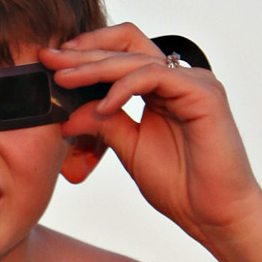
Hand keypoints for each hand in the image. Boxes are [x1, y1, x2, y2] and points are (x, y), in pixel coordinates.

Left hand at [43, 27, 261, 241]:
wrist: (213, 215)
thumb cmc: (180, 185)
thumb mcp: (128, 148)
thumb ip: (103, 124)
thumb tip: (66, 115)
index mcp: (160, 89)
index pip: (119, 55)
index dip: (84, 54)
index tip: (49, 61)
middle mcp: (178, 79)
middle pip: (126, 47)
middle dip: (83, 53)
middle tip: (49, 59)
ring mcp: (194, 82)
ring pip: (136, 59)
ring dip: (96, 68)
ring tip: (65, 79)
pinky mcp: (205, 93)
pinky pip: (156, 76)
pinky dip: (125, 87)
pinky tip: (103, 105)